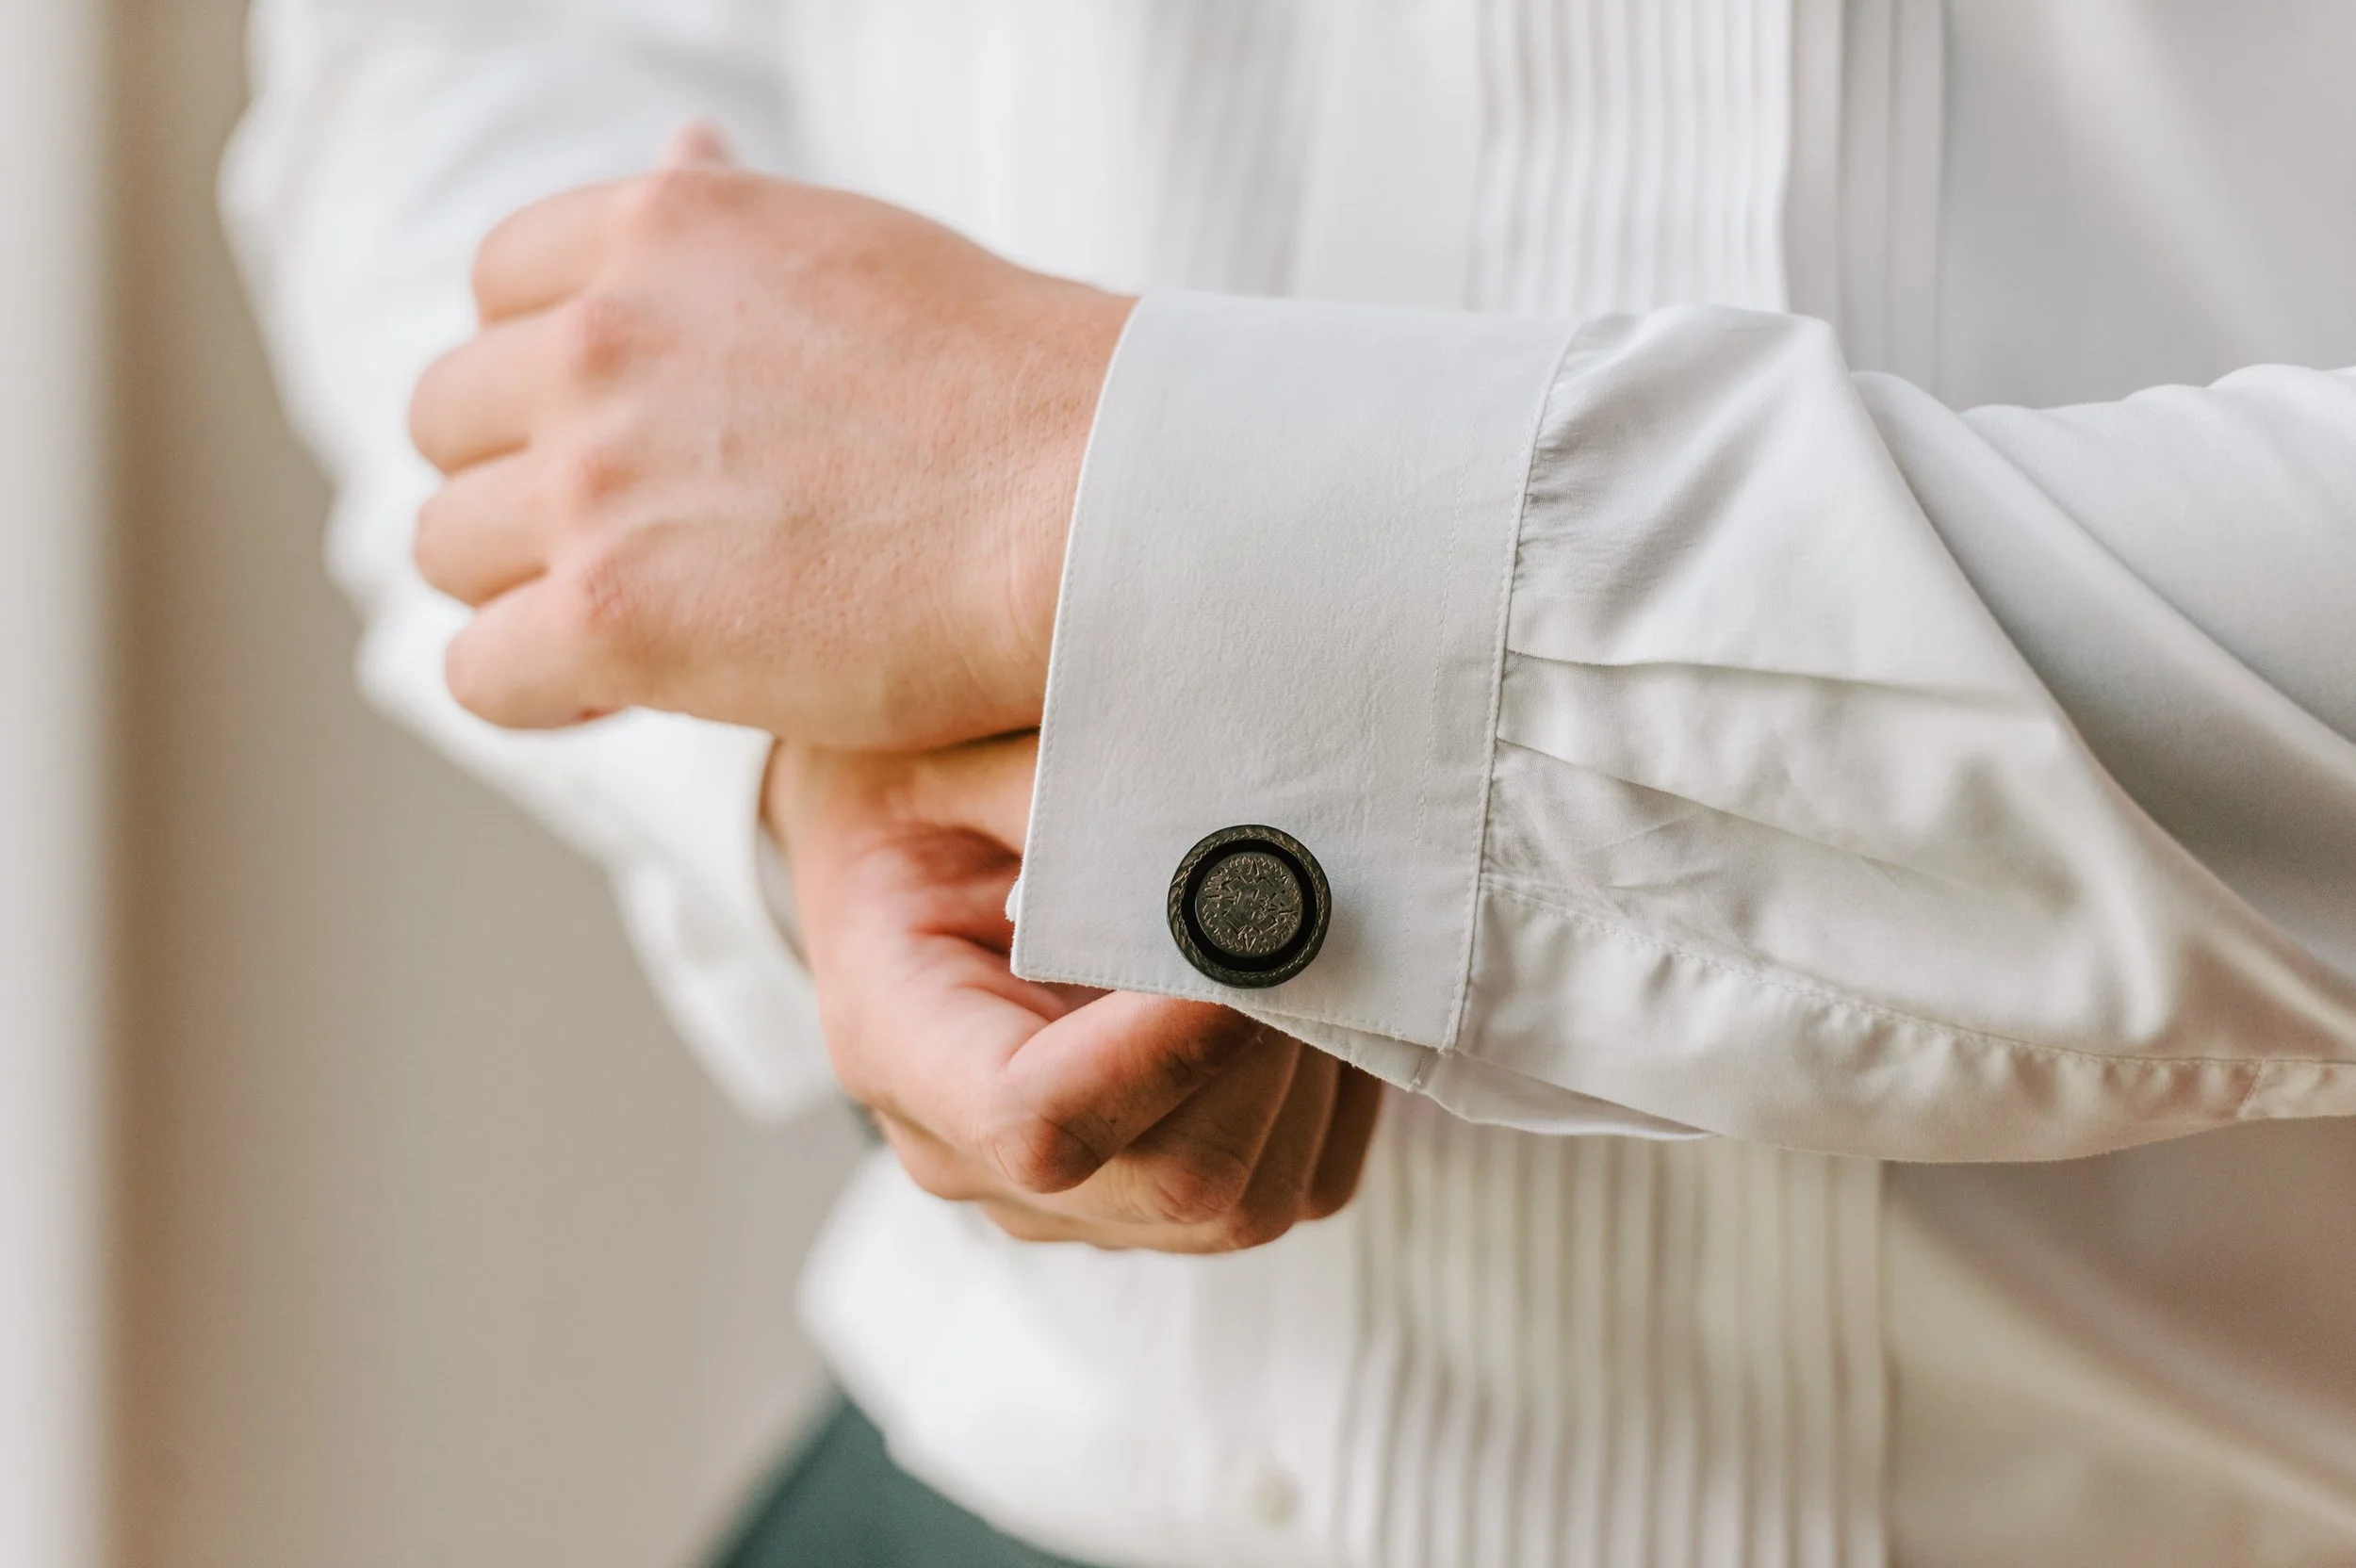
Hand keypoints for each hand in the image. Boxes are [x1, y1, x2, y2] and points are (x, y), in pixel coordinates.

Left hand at [407, 130, 1127, 748]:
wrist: (1101, 503)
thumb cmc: (1018, 390)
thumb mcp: (853, 242)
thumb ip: (735, 221)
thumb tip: (682, 144)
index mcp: (658, 227)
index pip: (498, 289)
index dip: (547, 381)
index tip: (620, 445)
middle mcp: (600, 335)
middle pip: (447, 419)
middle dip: (518, 484)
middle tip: (620, 545)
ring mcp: (595, 474)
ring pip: (445, 547)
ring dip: (523, 589)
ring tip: (629, 629)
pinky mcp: (615, 613)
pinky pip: (478, 670)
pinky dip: (535, 692)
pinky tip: (616, 695)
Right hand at [770, 733, 1381, 1250]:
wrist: (897, 865)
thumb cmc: (916, 805)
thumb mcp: (953, 757)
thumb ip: (1071, 790)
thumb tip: (1226, 824)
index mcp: (899, 1045)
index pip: (1038, 1121)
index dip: (1170, 1049)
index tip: (1256, 933)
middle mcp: (975, 1159)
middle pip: (1177, 1176)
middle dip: (1269, 1045)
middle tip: (1302, 910)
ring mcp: (1069, 1202)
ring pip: (1247, 1199)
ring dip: (1311, 1069)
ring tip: (1302, 939)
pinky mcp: (1158, 1205)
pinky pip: (1294, 1185)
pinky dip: (1333, 1093)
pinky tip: (1304, 991)